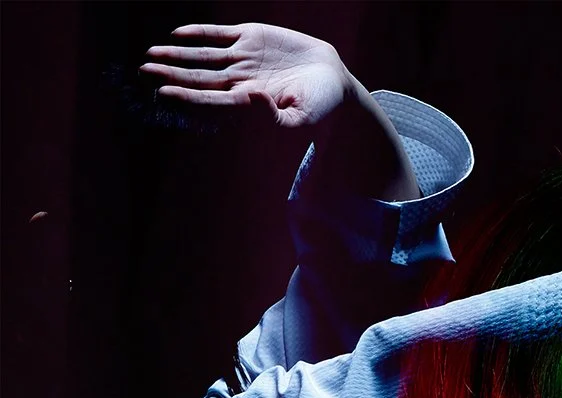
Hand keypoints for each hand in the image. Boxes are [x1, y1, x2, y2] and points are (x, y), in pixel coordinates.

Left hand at [140, 23, 418, 200]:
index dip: (187, 95)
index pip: (210, 99)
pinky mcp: (251, 37)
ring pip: (202, 56)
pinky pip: (219, 34)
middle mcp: (239, 81)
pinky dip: (199, 33)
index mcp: (248, 102)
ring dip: (177, 55)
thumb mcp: (304, 117)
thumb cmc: (320, 105)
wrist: (332, 79)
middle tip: (144, 70)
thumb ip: (277, 116)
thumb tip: (251, 98)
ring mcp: (243, 58)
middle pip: (198, 77)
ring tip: (151, 55)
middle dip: (171, 74)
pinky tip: (179, 34)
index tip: (164, 92)